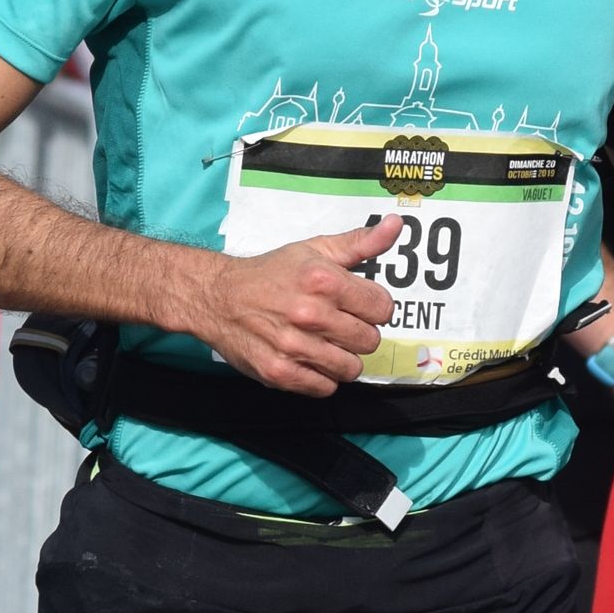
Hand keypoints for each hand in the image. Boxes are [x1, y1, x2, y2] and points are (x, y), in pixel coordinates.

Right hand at [190, 215, 397, 395]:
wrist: (218, 298)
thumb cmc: (269, 274)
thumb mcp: (314, 250)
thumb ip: (359, 243)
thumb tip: (396, 224)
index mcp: (324, 281)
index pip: (382, 307)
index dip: (374, 307)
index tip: (359, 307)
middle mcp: (311, 314)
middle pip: (370, 340)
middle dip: (360, 334)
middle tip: (340, 326)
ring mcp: (294, 347)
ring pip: (351, 368)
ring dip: (343, 359)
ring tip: (326, 345)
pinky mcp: (280, 373)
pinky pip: (325, 388)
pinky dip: (322, 378)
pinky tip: (310, 360)